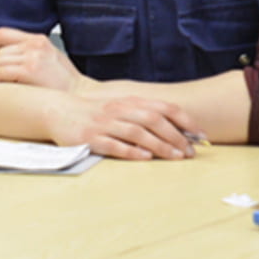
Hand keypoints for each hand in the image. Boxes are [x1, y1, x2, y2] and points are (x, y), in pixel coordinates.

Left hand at [0, 27, 85, 91]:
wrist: (82, 97)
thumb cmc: (66, 85)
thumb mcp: (51, 61)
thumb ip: (31, 56)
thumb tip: (10, 63)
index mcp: (38, 40)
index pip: (3, 34)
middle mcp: (34, 44)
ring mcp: (32, 56)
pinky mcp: (30, 70)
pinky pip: (1, 71)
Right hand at [43, 92, 198, 160]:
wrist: (59, 111)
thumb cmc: (93, 112)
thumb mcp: (119, 107)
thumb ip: (142, 115)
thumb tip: (173, 128)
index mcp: (128, 101)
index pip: (162, 107)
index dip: (184, 120)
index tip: (200, 134)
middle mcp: (118, 110)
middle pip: (153, 120)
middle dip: (175, 136)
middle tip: (190, 151)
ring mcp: (104, 124)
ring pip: (137, 133)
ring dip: (159, 145)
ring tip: (175, 157)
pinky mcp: (90, 138)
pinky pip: (114, 144)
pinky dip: (131, 151)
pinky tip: (145, 157)